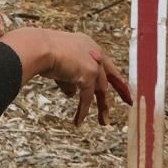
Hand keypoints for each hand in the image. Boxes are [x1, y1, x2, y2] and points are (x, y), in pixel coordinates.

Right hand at [1, 28, 131, 126]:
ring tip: (104, 122)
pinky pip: (86, 98)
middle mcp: (95, 53)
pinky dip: (82, 111)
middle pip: (110, 77)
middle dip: (122, 91)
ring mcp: (94, 64)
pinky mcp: (88, 75)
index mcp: (88, 45)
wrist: (38, 47)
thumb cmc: (41, 51)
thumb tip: (72, 95)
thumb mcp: (58, 66)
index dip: (113, 76)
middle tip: (130, 101)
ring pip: (101, 91)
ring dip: (102, 108)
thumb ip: (68, 80)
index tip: (119, 84)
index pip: (105, 63)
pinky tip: (78, 122)